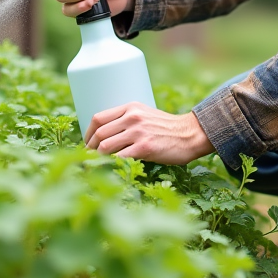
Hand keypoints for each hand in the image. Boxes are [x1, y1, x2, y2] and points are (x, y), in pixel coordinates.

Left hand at [83, 102, 214, 164]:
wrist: (191, 134)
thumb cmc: (167, 128)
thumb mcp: (146, 115)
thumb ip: (128, 120)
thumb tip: (106, 136)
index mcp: (130, 107)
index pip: (98, 118)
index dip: (87, 133)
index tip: (87, 144)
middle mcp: (132, 117)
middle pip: (99, 133)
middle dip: (89, 148)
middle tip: (88, 159)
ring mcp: (138, 132)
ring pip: (105, 146)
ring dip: (97, 158)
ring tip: (96, 166)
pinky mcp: (144, 148)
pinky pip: (119, 158)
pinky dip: (110, 165)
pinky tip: (109, 170)